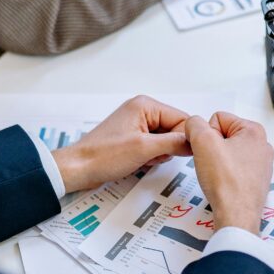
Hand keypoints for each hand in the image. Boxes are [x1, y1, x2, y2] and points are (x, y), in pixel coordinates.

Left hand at [52, 96, 191, 193]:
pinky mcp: (132, 138)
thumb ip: (174, 142)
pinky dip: (151, 157)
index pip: (181, 119)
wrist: (79, 168)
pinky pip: (154, 146)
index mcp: (145, 105)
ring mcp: (137, 124)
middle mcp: (142, 110)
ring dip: (159, 154)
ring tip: (143, 159)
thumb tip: (194, 142)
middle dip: (168, 147)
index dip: (184, 138)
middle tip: (153, 156)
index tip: (181, 153)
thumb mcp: (145, 149)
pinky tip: (139, 162)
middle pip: (174, 129)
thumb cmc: (103, 156)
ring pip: (165, 140)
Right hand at [183, 112, 273, 233]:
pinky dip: (224, 175)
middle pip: (223, 135)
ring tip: (217, 175)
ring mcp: (260, 164)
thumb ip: (194, 124)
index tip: (209, 151)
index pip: (218, 119)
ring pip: (227, 153)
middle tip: (212, 164)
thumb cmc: (226, 182)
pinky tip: (223, 184)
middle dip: (212, 148)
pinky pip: (232, 170)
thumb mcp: (203, 142)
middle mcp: (261, 146)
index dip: (206, 135)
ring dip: (217, 162)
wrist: (236, 215)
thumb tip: (193, 125)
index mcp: (254, 131)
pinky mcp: (255, 180)